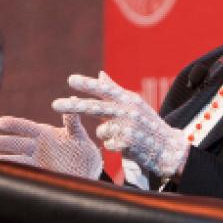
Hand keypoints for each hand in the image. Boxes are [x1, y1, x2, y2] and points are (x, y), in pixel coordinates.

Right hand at [0, 114, 102, 178]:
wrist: (88, 173)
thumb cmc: (84, 151)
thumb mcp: (80, 136)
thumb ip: (73, 122)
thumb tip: (71, 101)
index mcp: (46, 134)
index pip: (26, 127)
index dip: (13, 124)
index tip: (0, 122)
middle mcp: (37, 147)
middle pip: (17, 143)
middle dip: (3, 142)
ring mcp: (36, 162)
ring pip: (16, 159)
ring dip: (3, 159)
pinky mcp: (38, 176)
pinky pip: (22, 173)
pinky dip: (11, 173)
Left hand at [52, 71, 188, 178]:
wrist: (169, 148)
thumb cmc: (148, 124)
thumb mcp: (134, 105)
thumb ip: (115, 91)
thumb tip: (100, 75)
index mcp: (129, 99)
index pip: (105, 89)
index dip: (87, 85)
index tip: (70, 80)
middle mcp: (128, 110)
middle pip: (95, 107)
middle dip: (73, 105)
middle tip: (53, 104)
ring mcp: (128, 127)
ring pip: (101, 131)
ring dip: (106, 135)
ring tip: (122, 136)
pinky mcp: (128, 143)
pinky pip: (107, 144)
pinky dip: (113, 146)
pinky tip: (126, 146)